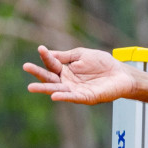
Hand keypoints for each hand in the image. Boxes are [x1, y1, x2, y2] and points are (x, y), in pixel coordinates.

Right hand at [24, 46, 138, 104]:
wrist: (122, 73)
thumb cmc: (103, 64)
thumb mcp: (81, 55)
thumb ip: (65, 56)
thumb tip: (48, 53)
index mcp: (66, 70)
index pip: (52, 64)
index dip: (46, 56)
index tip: (40, 49)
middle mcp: (69, 82)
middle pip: (50, 78)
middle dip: (38, 73)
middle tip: (25, 67)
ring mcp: (77, 90)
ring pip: (58, 90)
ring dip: (45, 89)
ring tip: (31, 87)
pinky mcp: (87, 97)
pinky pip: (74, 97)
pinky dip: (64, 97)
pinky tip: (54, 96)